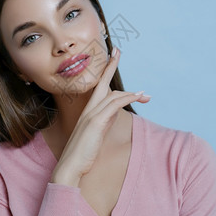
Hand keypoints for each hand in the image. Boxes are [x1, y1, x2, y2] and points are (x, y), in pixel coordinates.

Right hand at [51, 47, 150, 186]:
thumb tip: (113, 113)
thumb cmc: (82, 152)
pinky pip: (114, 105)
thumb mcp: (94, 133)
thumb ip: (103, 121)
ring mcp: (91, 114)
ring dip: (131, 93)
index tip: (112, 59)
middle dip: (110, 65)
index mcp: (87, 111)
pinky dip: (127, 98)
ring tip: (146, 95)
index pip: (97, 88)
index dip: (105, 73)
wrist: (70, 165)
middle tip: (118, 50)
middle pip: (101, 82)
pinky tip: (138, 97)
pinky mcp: (96, 122)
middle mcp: (88, 109)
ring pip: (112, 94)